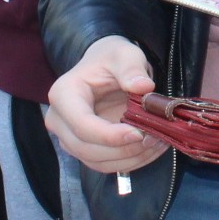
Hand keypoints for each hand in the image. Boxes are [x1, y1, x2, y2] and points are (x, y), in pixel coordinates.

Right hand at [45, 36, 165, 174]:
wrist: (105, 68)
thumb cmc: (111, 58)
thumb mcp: (124, 54)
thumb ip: (132, 69)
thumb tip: (143, 87)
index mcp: (64, 94)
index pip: (82, 125)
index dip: (110, 136)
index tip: (139, 133)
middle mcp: (59, 120)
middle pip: (87, 149)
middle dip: (124, 149)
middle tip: (155, 138)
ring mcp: (69, 138)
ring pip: (98, 162)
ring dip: (131, 158)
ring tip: (158, 142)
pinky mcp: (85, 149)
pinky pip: (106, 164)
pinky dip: (131, 161)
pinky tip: (151, 149)